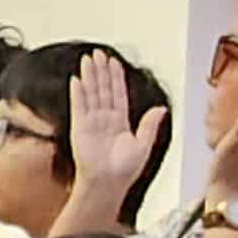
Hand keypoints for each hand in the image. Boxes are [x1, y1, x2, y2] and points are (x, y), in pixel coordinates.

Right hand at [67, 49, 167, 217]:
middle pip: (102, 89)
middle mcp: (105, 120)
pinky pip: (79, 106)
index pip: (117, 93)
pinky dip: (77, 92)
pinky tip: (77, 79)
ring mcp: (91, 123)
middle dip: (100, 70)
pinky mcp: (80, 128)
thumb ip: (150, 124)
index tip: (113, 62)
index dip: (115, 77)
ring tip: (87, 59)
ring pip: (91, 93)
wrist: (108, 184)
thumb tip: (161, 108)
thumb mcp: (144, 145)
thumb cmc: (124, 171)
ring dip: (89, 76)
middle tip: (98, 54)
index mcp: (120, 122)